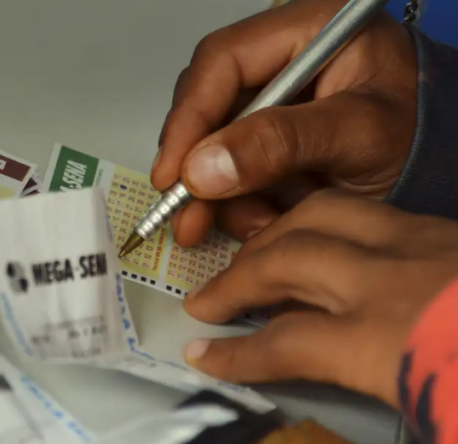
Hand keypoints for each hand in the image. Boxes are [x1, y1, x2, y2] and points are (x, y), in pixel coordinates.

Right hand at [151, 0, 416, 246]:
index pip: (222, 62)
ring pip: (210, 147)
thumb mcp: (359, 134)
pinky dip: (237, 204)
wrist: (442, 166)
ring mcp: (268, 105)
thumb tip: (202, 168)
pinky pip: (228, 172)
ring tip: (254, 226)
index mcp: (304, 30)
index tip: (174, 173)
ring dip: (221, 196)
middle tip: (187, 217)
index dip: (189, 118)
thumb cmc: (422, 134)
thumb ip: (283, 143)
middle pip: (207, 107)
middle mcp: (277, 63)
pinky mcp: (265, 141)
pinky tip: (262, 222)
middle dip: (196, 169)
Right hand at [182, 191, 457, 406]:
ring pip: (324, 214)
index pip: (286, 343)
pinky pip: (371, 212)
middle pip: (287, 262)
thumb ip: (365, 378)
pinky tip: (324, 241)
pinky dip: (329, 222)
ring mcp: (427, 245)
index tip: (206, 357)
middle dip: (236, 280)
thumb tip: (316, 372)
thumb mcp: (437, 409)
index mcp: (391, 337)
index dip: (235, 354)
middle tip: (209, 301)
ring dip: (274, 233)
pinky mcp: (450, 231)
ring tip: (253, 257)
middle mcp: (399, 279)